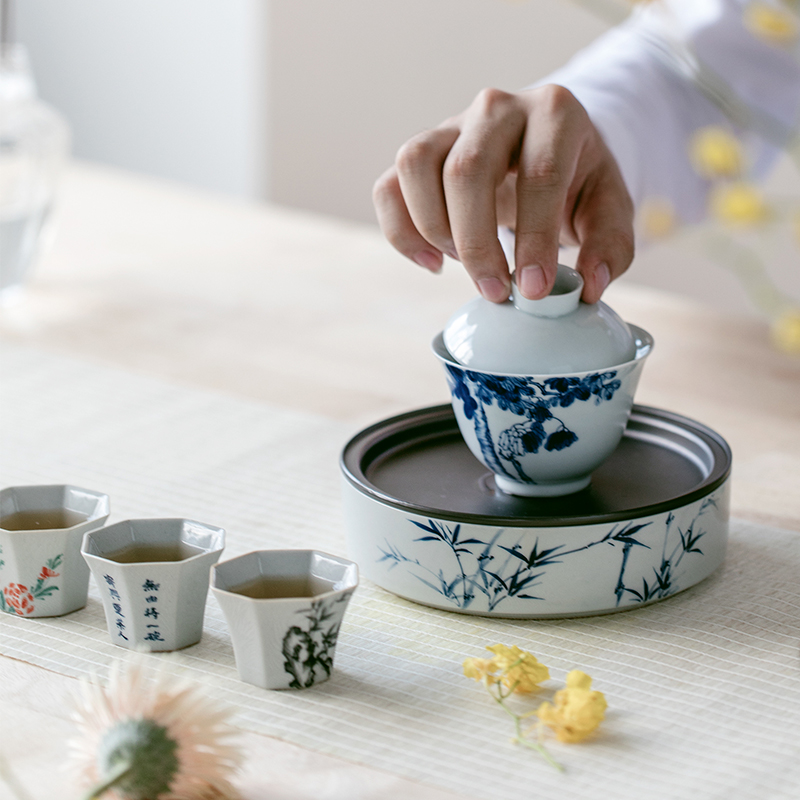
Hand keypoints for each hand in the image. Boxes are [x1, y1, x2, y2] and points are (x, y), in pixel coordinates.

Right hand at [373, 84, 633, 303]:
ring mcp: (450, 125)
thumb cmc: (577, 182)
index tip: (533, 291)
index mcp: (555, 113)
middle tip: (495, 292)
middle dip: (477, 244)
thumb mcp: (608, 208)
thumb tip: (587, 287)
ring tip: (460, 265)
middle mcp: (497, 108)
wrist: (546, 153)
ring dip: (434, 229)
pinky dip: (401, 233)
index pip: (540, 174)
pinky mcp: (421, 153)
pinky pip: (387, 187)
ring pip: (415, 165)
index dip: (535, 239)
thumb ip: (610, 246)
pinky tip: (432, 263)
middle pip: (466, 170)